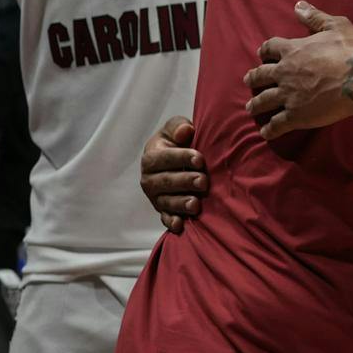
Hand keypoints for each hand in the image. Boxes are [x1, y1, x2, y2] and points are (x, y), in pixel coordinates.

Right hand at [142, 117, 206, 232]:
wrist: (177, 159)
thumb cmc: (178, 141)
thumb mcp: (176, 128)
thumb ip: (178, 126)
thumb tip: (184, 132)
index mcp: (151, 157)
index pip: (163, 158)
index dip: (181, 158)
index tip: (200, 159)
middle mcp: (149, 179)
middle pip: (165, 182)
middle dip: (184, 182)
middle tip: (203, 181)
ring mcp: (155, 196)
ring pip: (166, 201)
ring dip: (180, 204)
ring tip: (196, 204)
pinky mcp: (162, 210)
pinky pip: (164, 217)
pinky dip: (171, 222)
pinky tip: (180, 225)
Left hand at [242, 2, 352, 140]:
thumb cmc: (351, 50)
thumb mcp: (335, 26)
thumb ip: (315, 17)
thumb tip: (298, 5)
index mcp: (293, 50)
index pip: (271, 47)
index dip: (265, 50)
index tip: (261, 54)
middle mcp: (285, 72)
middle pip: (262, 75)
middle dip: (253, 78)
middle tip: (248, 80)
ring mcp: (288, 95)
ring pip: (264, 100)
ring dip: (256, 104)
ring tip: (250, 108)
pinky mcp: (296, 115)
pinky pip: (277, 124)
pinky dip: (270, 130)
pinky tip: (265, 133)